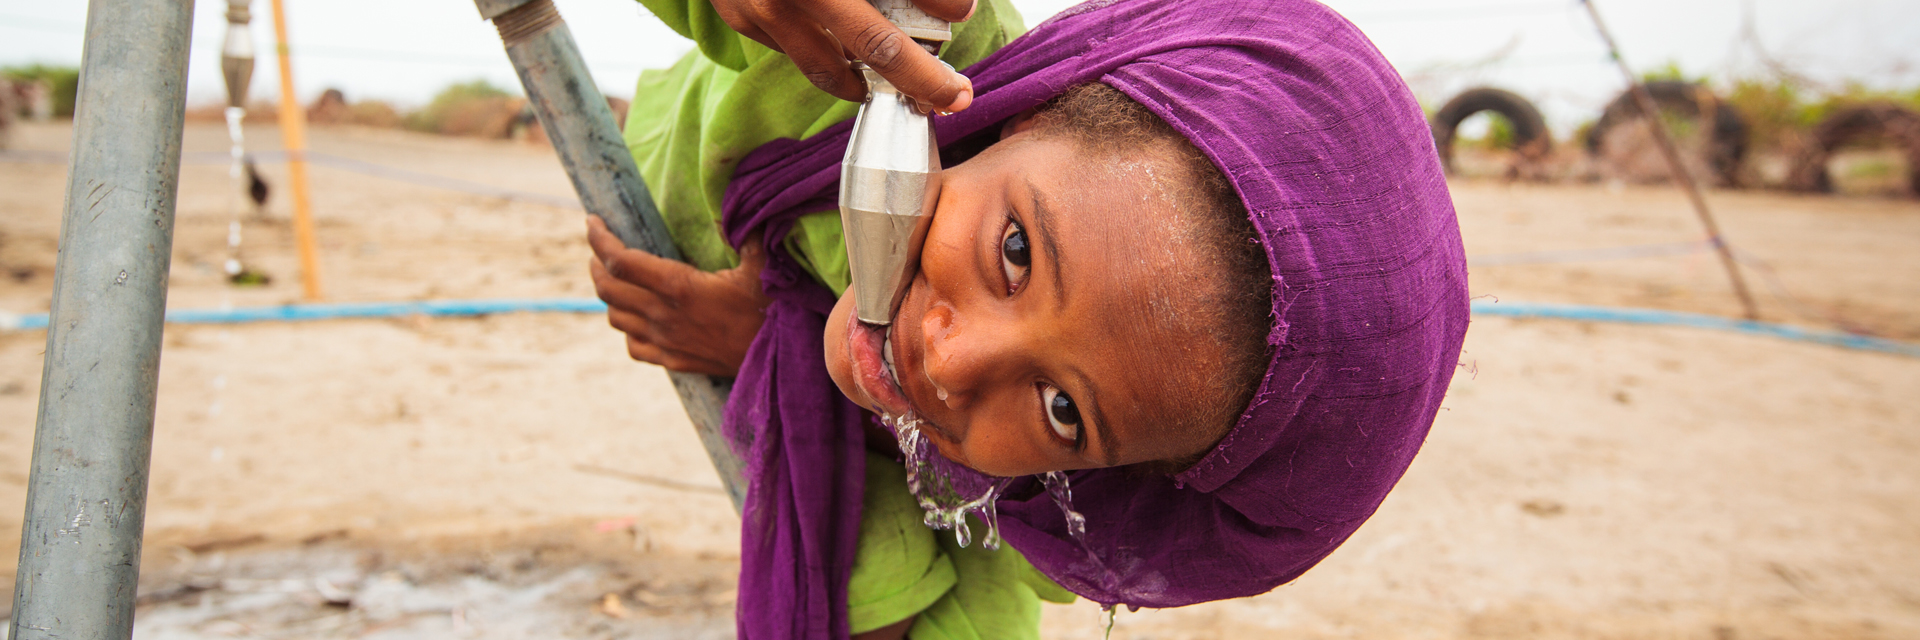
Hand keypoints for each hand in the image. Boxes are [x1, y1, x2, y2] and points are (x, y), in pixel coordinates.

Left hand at [588, 216, 769, 375]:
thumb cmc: (771, 309)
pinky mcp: (673, 360)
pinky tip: (635, 317)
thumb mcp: (761, 264)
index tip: (592, 220)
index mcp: (679, 287)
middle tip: (600, 247)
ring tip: (613, 277)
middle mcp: (664, 315)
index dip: (599, 239)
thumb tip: (734, 203)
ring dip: (608, 294)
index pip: (620, 261)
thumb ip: (745, 231)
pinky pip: (634, 346)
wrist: (781, 360)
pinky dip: (626, 328)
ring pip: (615, 317)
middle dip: (596, 263)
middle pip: (608, 289)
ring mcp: (666, 341)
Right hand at [709, 0, 975, 112]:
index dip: (948, 4)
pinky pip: (795, 52)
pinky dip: (827, 57)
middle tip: (956, 95)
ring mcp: (766, 5)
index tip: (962, 10)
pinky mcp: (741, 18)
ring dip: (870, 84)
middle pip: (878, 45)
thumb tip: (949, 0)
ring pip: (831, 68)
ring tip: (898, 89)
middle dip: (925, 79)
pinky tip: (844, 51)